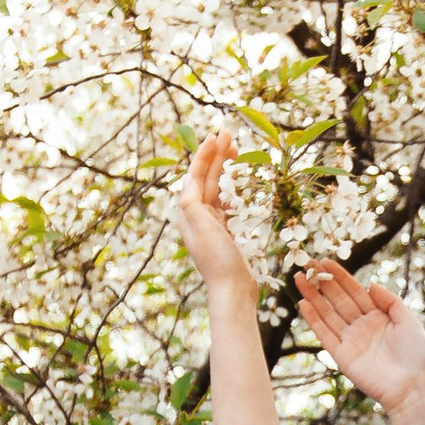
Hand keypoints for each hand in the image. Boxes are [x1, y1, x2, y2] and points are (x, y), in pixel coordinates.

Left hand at [175, 129, 257, 303]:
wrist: (233, 290)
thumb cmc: (218, 259)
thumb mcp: (201, 226)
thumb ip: (191, 200)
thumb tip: (188, 177)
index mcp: (189, 213)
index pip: (195, 175)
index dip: (205, 154)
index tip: (217, 135)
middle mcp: (198, 217)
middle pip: (206, 179)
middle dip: (216, 156)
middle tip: (229, 134)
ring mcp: (212, 225)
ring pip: (217, 189)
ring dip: (224, 169)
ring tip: (236, 151)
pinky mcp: (226, 234)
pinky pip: (226, 203)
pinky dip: (231, 189)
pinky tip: (237, 184)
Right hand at [296, 257, 424, 415]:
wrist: (413, 385)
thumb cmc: (416, 354)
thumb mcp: (408, 320)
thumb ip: (390, 300)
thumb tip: (370, 284)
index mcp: (378, 316)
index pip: (354, 291)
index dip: (340, 276)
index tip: (325, 261)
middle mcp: (361, 326)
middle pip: (337, 300)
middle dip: (322, 282)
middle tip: (306, 264)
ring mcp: (350, 341)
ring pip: (327, 314)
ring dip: (312, 297)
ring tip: (299, 278)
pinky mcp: (342, 356)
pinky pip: (325, 334)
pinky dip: (314, 320)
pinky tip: (304, 304)